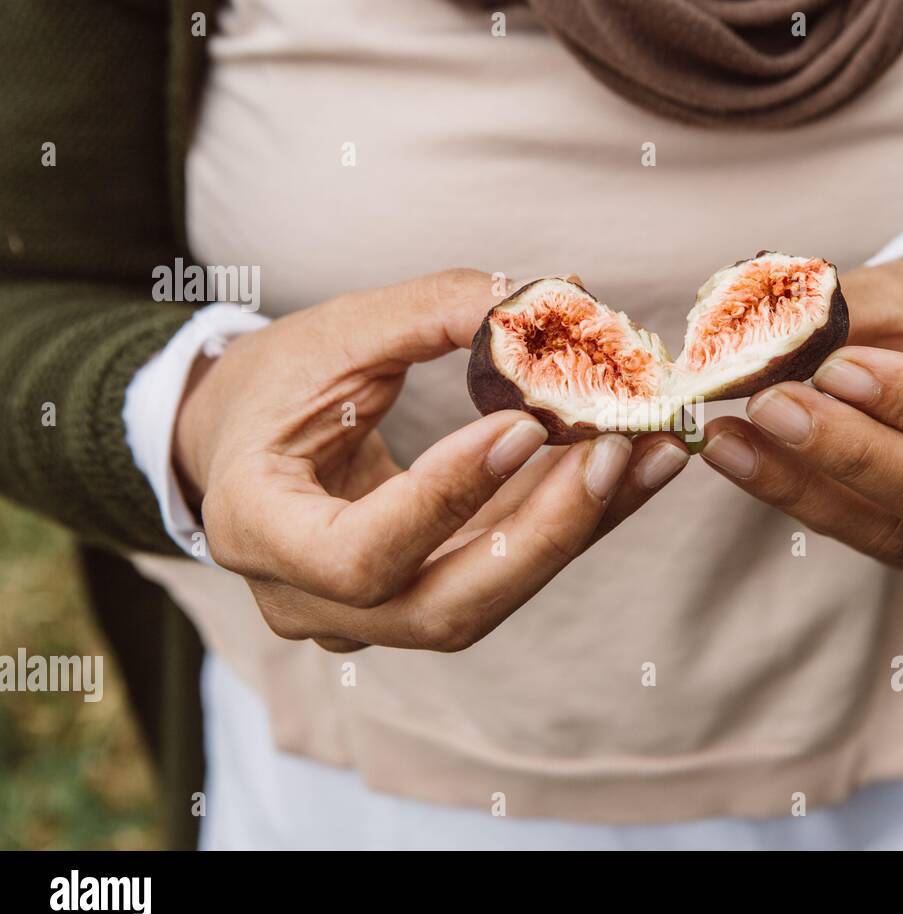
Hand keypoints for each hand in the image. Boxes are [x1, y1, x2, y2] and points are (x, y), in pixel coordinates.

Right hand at [175, 269, 688, 650]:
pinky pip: (503, 576)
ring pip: (487, 599)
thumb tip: (557, 294)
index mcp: (257, 529)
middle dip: (543, 533)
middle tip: (618, 450)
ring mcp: (367, 619)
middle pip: (443, 607)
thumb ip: (434, 310)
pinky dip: (569, 524)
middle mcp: (308, 601)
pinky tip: (631, 471)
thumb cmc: (277, 381)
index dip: (446, 500)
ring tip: (649, 455)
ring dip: (576, 529)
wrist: (241, 439)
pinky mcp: (419, 603)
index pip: (357, 554)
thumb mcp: (337, 332)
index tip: (524, 425)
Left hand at [700, 259, 902, 574]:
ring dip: (805, 486)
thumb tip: (759, 326)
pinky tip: (742, 460)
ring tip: (730, 441)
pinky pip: (867, 538)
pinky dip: (800, 498)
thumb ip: (849, 307)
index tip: (836, 367)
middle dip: (849, 451)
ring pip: (900, 530)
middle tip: (768, 404)